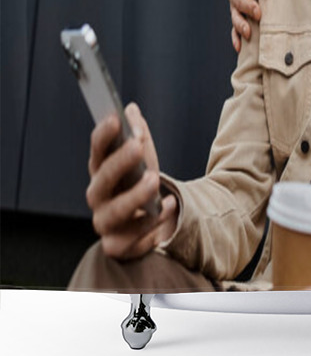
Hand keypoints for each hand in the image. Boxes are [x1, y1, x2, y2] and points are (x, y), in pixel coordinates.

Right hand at [86, 103, 177, 259]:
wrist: (148, 219)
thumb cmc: (140, 181)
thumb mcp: (143, 155)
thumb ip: (138, 132)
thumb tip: (131, 109)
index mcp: (101, 172)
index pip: (96, 152)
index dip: (103, 136)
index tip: (114, 118)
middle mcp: (98, 198)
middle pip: (101, 182)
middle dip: (118, 163)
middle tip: (137, 145)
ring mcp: (106, 224)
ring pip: (113, 213)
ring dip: (133, 196)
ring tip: (153, 179)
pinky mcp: (119, 246)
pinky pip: (134, 239)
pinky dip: (152, 224)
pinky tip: (169, 205)